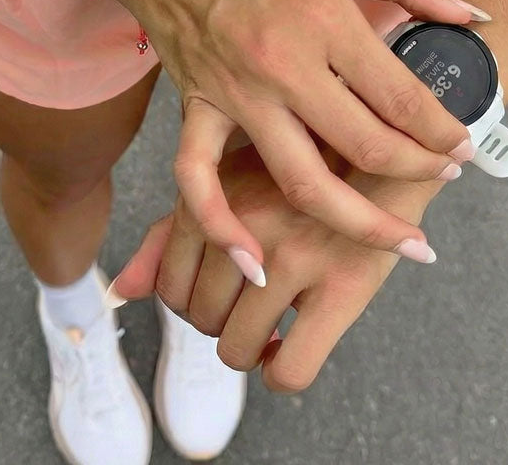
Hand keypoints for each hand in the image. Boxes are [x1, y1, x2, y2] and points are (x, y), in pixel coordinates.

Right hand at [108, 0, 480, 277]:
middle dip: (419, 170)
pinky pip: (199, 182)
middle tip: (447, 176)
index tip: (463, 143)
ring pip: (302, 182)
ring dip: (359, 224)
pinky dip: (223, 228)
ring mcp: (236, 96)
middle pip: (366, 146)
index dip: (443, 128)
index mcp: (323, 19)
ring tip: (402, 246)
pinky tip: (256, 263)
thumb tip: (472, 14)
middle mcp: (283, 67)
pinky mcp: (195, 110)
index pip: (400, 96)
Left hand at [108, 143, 443, 391]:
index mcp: (212, 196)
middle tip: (247, 304)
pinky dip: (282, 371)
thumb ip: (170, 232)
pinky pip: (292, 368)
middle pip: (199, 317)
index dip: (188, 300)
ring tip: (269, 325)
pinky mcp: (345, 285)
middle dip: (218, 320)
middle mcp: (246, 225)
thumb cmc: (301, 159)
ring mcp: (295, 256)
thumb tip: (121, 294)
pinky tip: (291, 347)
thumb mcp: (230, 177)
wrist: (387, 136)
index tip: (216, 293)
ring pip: (237, 347)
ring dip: (248, 346)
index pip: (168, 284)